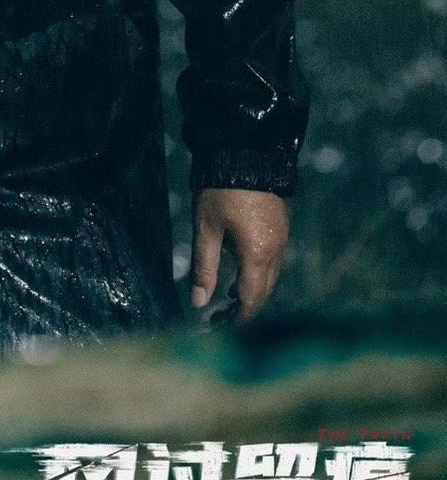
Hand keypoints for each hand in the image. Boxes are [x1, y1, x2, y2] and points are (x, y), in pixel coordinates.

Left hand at [189, 187, 288, 323]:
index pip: (250, 299)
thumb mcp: (206, 230)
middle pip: (264, 292)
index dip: (235, 318)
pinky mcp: (281, 227)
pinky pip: (273, 261)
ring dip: (251, 291)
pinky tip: (240, 270)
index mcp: (257, 255)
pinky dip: (258, 274)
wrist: (245, 154)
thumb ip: (203, 268)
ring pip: (270, 278)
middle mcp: (276, 251)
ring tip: (226, 296)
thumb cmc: (220, 192)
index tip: (217, 325)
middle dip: (243, 309)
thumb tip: (197, 304)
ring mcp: (282, 238)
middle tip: (220, 317)